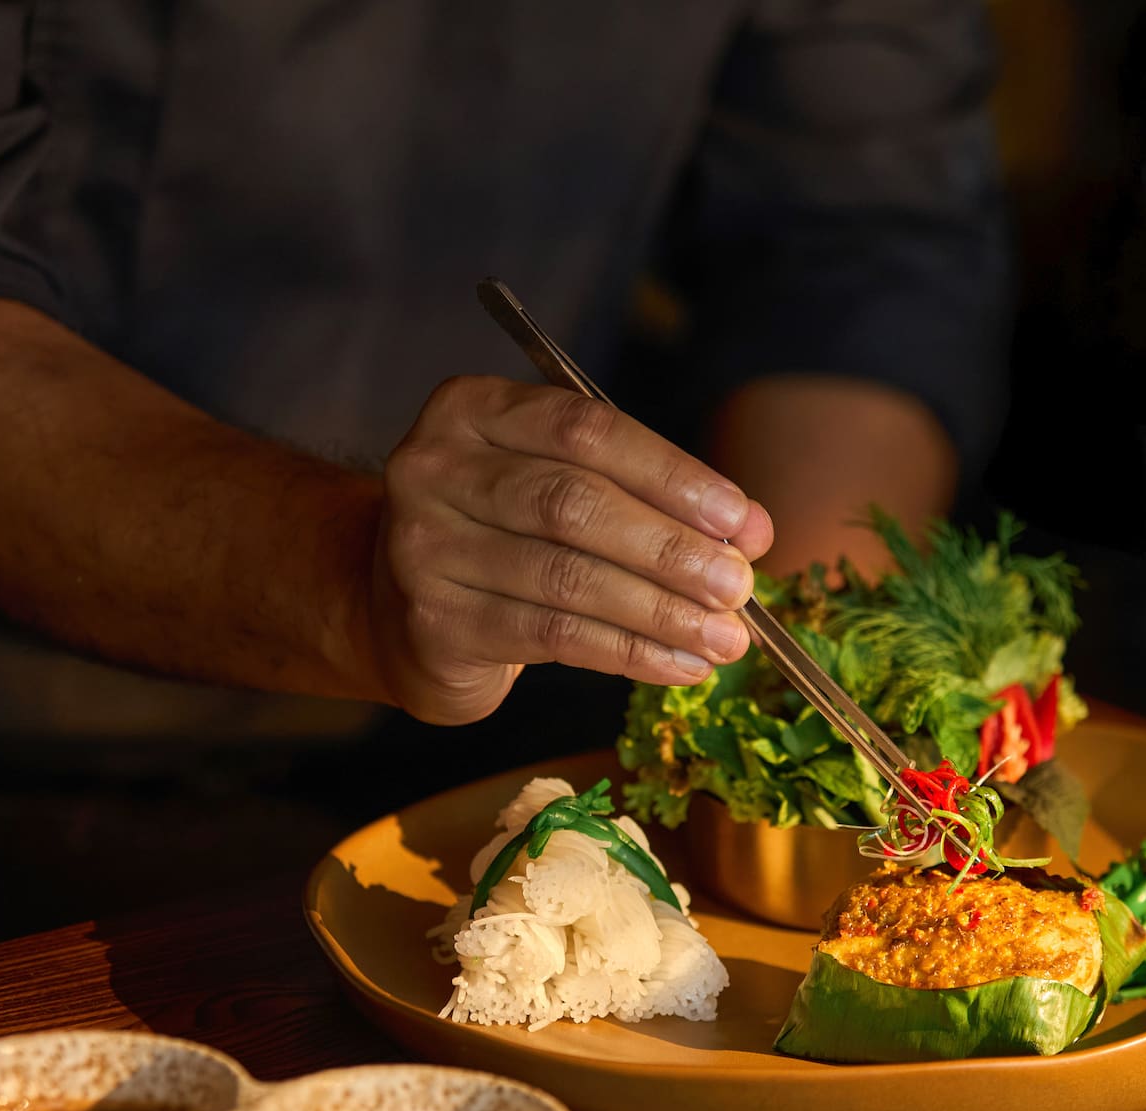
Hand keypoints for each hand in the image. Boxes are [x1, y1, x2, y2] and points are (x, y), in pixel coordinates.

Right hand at [365, 376, 773, 723]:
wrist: (396, 611)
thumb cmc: (505, 538)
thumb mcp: (558, 489)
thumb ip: (642, 496)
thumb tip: (749, 533)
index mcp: (473, 410)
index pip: (586, 430)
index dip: (672, 475)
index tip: (741, 520)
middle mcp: (435, 470)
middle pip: (574, 504)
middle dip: (671, 550)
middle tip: (739, 588)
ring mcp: (425, 548)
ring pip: (567, 578)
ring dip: (661, 612)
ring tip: (724, 640)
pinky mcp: (435, 623)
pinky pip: (553, 635)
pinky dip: (629, 652)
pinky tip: (679, 665)